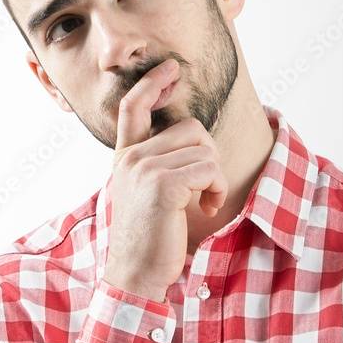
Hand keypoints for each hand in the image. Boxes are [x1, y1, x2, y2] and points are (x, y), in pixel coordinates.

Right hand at [103, 59, 228, 302]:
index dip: (152, 83)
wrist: (135, 275)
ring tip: (204, 202)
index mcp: (125, 157)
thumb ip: (158, 163)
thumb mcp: (146, 191)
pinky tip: (207, 207)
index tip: (170, 68)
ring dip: (216, 178)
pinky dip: (217, 188)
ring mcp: (145, 169)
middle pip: (192, 128)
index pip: (132, 107)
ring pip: (205, 149)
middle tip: (204, 188)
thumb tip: (193, 139)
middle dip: (209, 157)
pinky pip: (209, 169)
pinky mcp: (164, 186)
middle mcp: (132, 158)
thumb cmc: (149, 237)